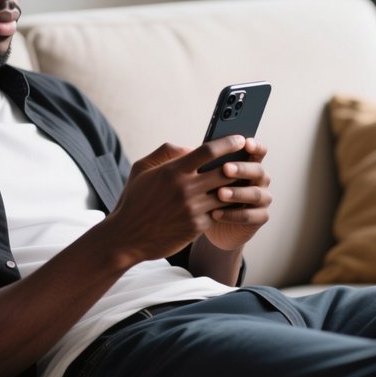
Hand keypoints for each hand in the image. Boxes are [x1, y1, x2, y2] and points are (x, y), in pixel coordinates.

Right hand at [103, 136, 259, 264]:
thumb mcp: (142, 169)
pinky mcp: (197, 226)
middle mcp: (185, 188)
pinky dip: (225, 207)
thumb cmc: (134, 200)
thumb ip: (166, 152)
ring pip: (227, 193)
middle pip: (225, 171)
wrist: (127, 237)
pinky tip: (230, 203)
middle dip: (239, 165)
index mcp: (173, 170)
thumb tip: (191, 147)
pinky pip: (219, 212)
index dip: (228, 143)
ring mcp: (193, 208)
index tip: (240, 140)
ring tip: (244, 181)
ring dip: (236, 187)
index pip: (209, 151)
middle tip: (248, 161)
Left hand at [200, 137, 271, 250]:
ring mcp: (262, 199)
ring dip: (237, 193)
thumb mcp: (200, 174)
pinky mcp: (260, 217)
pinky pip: (251, 216)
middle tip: (225, 168)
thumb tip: (185, 150)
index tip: (245, 142)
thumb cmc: (203, 191)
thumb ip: (196, 160)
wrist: (204, 220)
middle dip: (241, 169)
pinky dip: (233, 215)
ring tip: (219, 193)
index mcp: (249, 163)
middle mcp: (260, 179)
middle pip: (257, 171)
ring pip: (256, 194)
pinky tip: (216, 213)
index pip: (258, 151)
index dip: (255, 146)